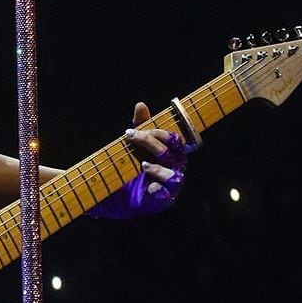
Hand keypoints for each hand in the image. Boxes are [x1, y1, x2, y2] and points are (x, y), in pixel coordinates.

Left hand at [89, 102, 189, 218]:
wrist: (126, 193)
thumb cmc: (137, 164)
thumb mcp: (137, 144)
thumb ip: (141, 126)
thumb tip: (141, 104)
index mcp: (172, 151)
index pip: (172, 138)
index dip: (156, 132)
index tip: (132, 130)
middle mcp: (176, 166)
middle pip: (170, 151)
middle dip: (150, 142)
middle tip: (130, 137)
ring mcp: (171, 183)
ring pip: (173, 173)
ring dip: (157, 167)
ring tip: (143, 164)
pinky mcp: (164, 198)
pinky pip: (165, 193)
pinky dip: (157, 188)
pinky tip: (149, 186)